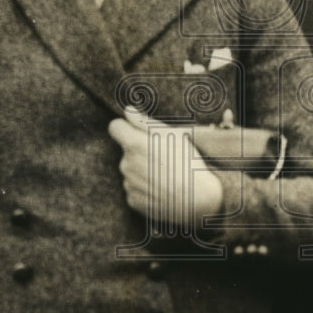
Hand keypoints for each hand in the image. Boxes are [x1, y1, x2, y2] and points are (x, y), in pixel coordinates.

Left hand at [107, 107, 223, 231]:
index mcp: (134, 144)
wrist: (197, 199)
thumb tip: (127, 111)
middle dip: (140, 151)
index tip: (137, 132)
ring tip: (166, 174)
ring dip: (142, 170)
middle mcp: (126, 164)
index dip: (126, 127)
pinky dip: (145, 187)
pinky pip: (134, 188)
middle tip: (164, 157)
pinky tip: (162, 188)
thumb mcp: (172, 135)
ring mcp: (128, 184)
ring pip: (131, 170)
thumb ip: (145, 122)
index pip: (115, 127)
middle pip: (126, 151)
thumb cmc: (187, 162)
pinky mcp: (132, 201)